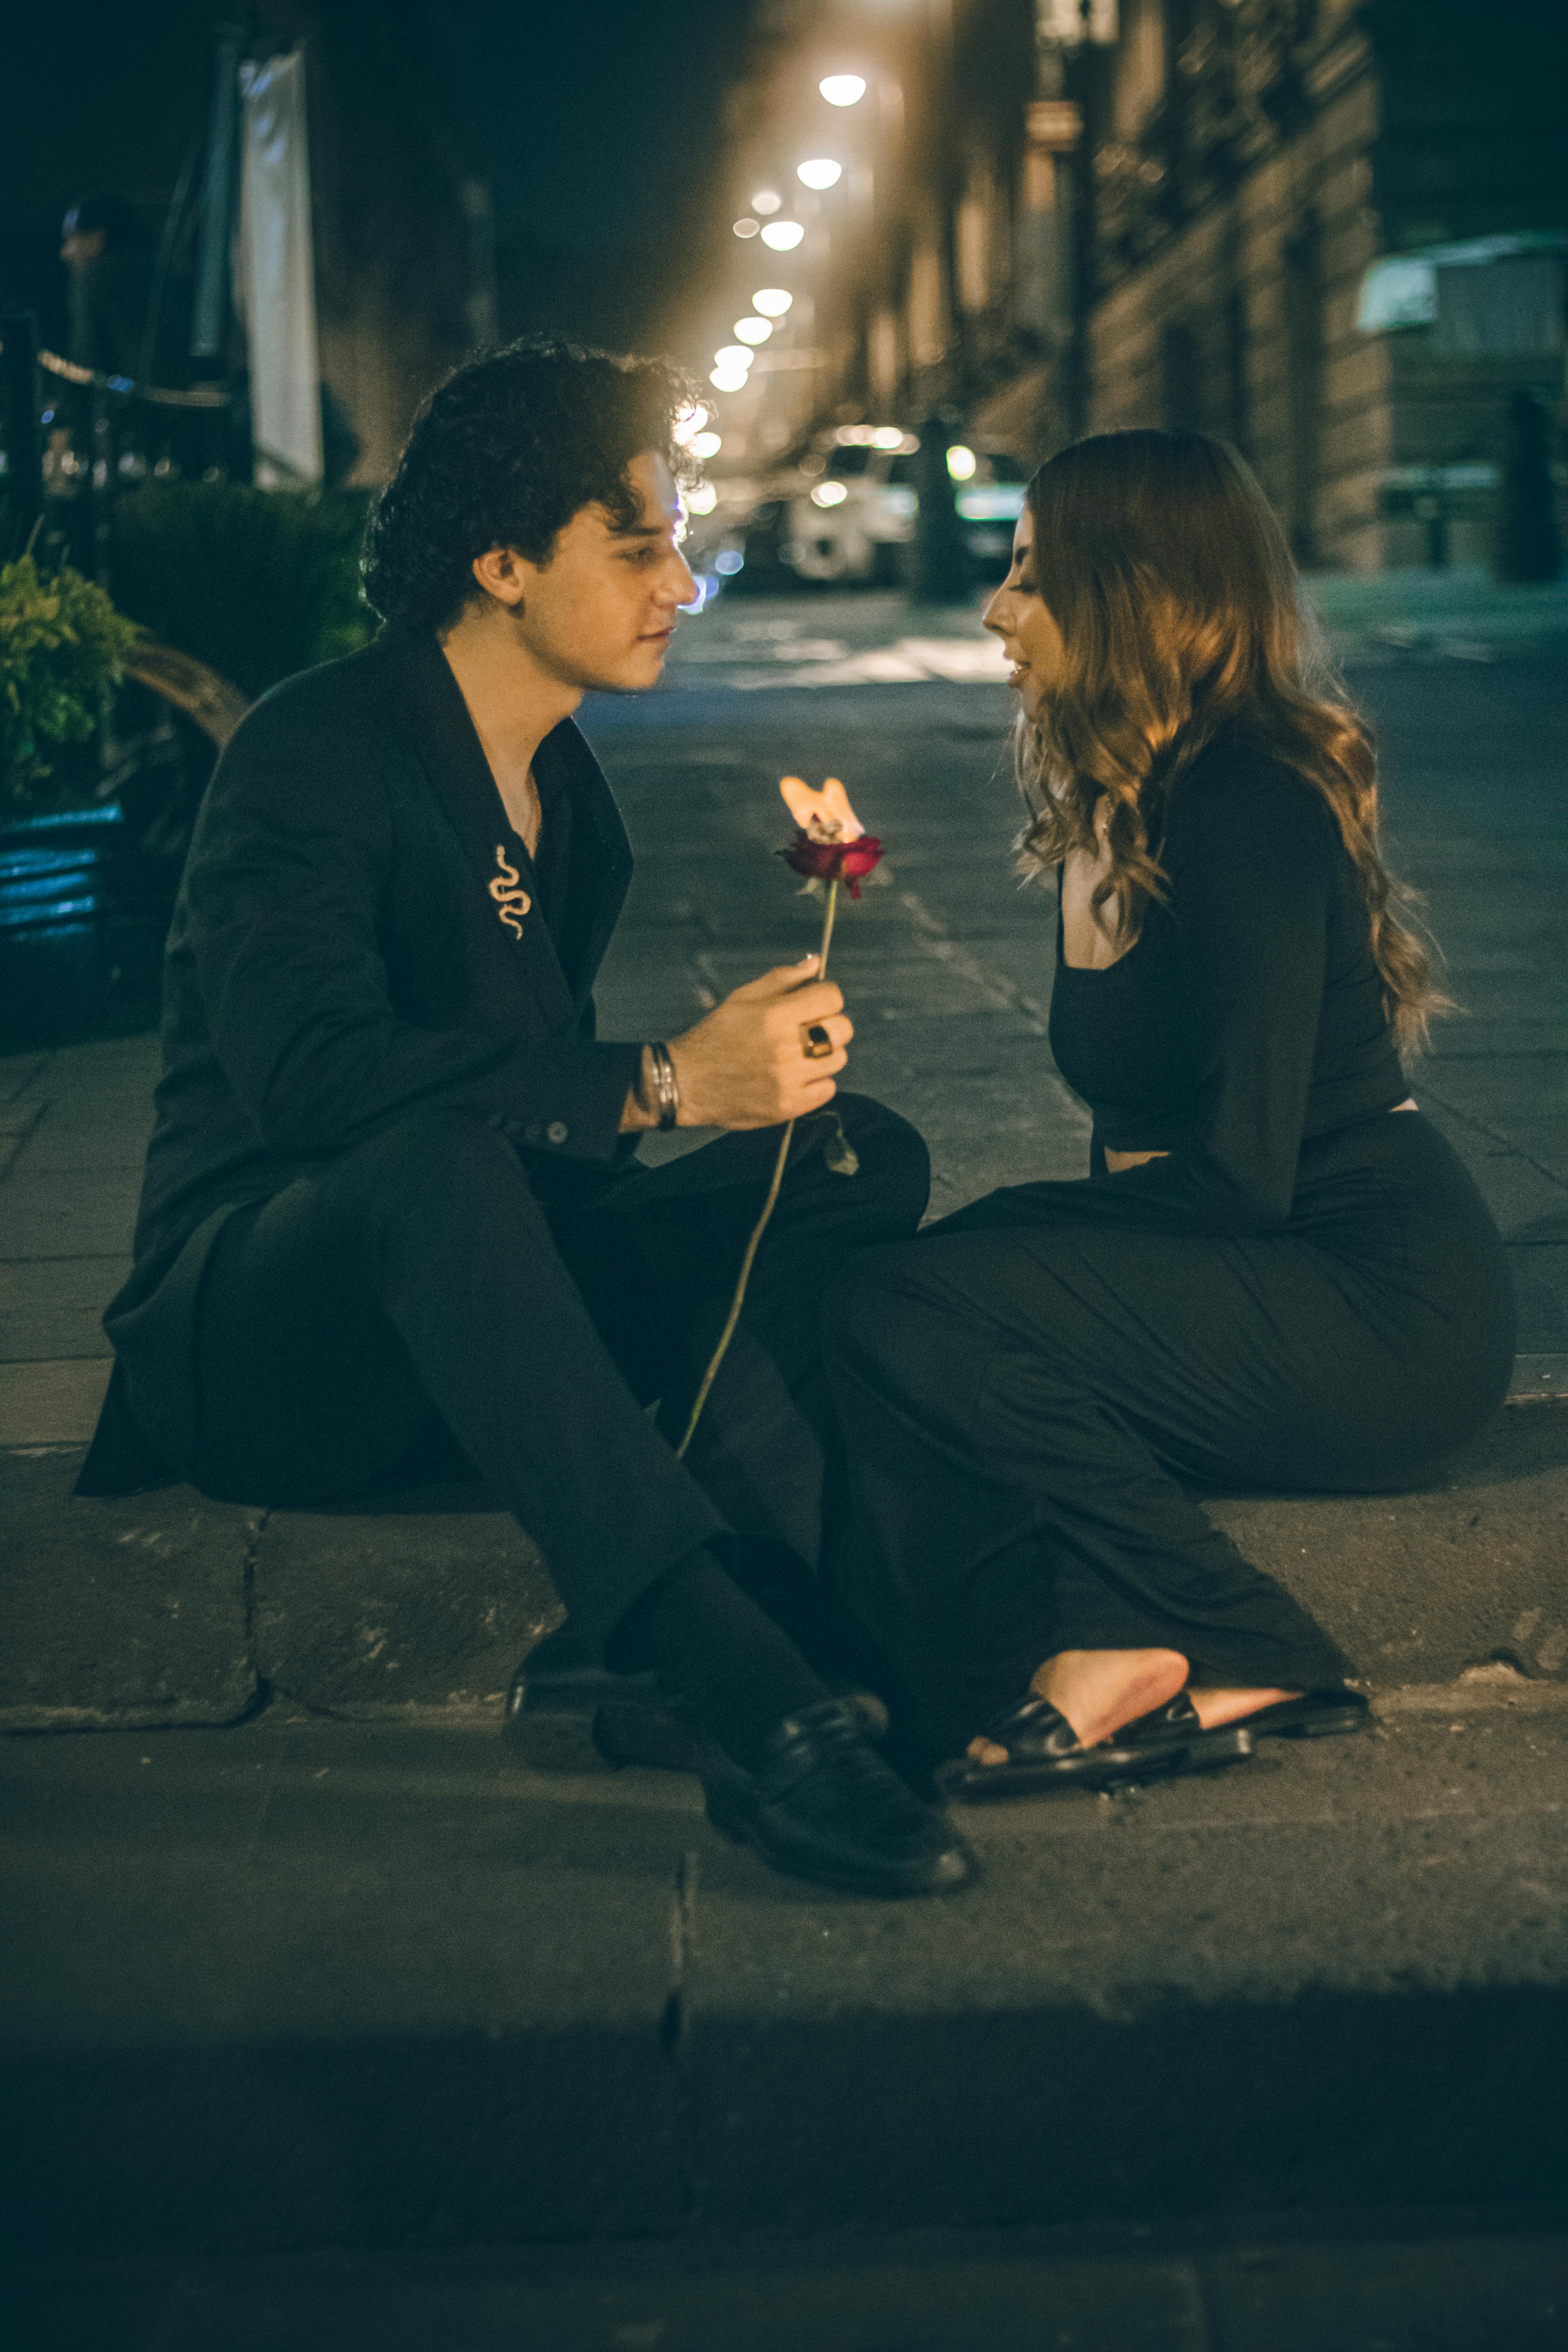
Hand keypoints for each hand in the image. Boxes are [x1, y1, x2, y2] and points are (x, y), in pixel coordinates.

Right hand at [667, 955, 852, 1127]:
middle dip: (830, 1024)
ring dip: (824, 1054)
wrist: (687, 1082)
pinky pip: (828, 1089)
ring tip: (799, 1054)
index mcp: (775, 1016)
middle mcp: (785, 1048)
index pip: (832, 997)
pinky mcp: (788, 1106)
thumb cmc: (716, 1036)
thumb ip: (783, 979)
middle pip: (843, 1029)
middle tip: (809, 1029)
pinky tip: (797, 1076)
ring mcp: (789, 1080)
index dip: (826, 996)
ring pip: (838, 1059)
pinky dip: (817, 1081)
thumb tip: (816, 964)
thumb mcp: (743, 998)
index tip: (814, 1003)